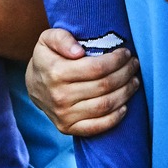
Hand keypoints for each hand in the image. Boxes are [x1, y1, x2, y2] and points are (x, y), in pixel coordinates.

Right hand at [25, 28, 142, 138]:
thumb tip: (79, 51)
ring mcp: (63, 115)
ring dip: (125, 93)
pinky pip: (97, 127)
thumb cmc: (47, 58)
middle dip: (125, 74)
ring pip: (104, 106)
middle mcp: (59, 96)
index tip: (126, 53)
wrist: (33, 85)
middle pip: (104, 86)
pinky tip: (125, 106)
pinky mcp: (67, 129)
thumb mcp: (48, 39)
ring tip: (134, 81)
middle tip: (134, 64)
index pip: (96, 68)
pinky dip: (115, 118)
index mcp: (56, 72)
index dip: (116, 60)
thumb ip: (62, 38)